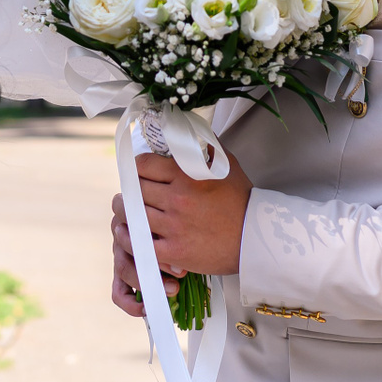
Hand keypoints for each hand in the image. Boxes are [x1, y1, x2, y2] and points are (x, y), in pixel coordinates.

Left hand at [108, 148, 253, 316]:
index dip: (137, 168)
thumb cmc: (241, 199)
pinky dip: (132, 238)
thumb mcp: (225, 164)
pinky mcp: (174, 251)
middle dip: (130, 190)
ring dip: (126, 212)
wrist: (255, 238)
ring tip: (126, 211)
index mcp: (186, 174)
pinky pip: (141, 243)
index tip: (137, 172)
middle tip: (129, 193)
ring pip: (134, 215)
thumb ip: (203, 146)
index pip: (143, 165)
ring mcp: (174, 226)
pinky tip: (131, 234)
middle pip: (136, 189)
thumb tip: (186, 131)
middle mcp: (177, 198)